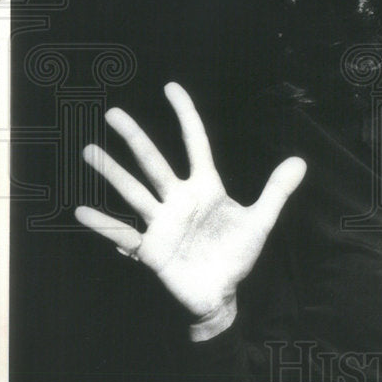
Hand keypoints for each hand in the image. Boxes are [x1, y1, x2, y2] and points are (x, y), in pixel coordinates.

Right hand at [75, 82, 306, 338]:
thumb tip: (301, 161)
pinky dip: (103, 224)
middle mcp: (179, 199)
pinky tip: (81, 212)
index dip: (185, 116)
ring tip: (89, 151)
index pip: (195, 144)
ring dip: (112, 173)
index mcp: (205, 188)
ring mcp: (162, 222)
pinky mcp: (152, 248)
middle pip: (155, 162)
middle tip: (113, 113)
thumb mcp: (261, 220)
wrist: (222, 293)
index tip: (171, 88)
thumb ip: (277, 190)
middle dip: (135, 138)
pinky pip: (123, 233)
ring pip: (134, 191)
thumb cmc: (237, 254)